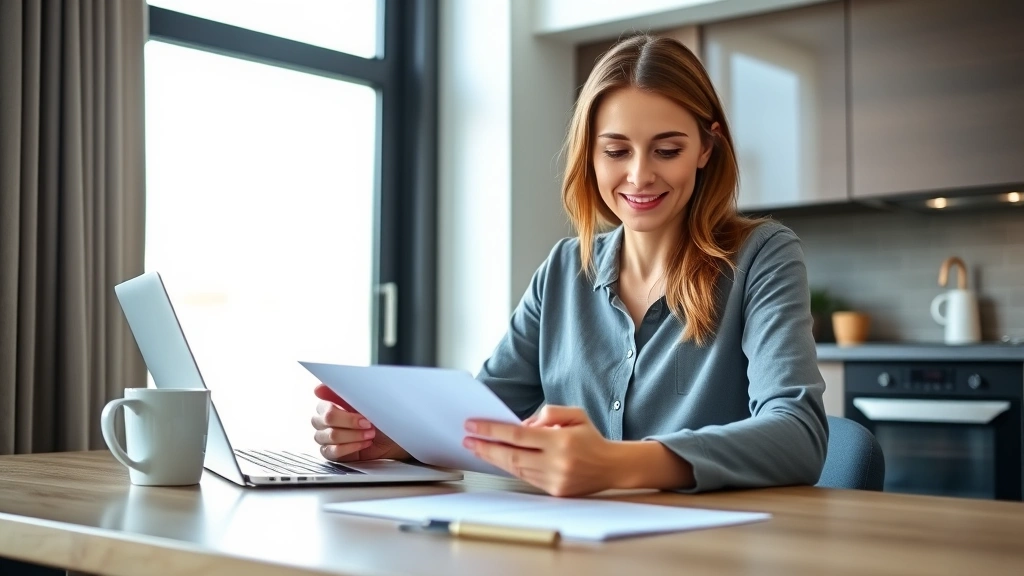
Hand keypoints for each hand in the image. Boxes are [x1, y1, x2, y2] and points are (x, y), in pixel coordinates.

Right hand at [310, 384, 409, 461]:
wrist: (395, 436)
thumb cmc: (380, 416)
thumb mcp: (367, 400)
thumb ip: (344, 392)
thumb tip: (318, 389)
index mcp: (329, 403)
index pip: (325, 406)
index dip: (344, 412)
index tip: (362, 413)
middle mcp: (325, 420)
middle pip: (326, 420)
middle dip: (350, 422)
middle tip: (368, 423)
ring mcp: (327, 437)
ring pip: (329, 436)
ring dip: (353, 435)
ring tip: (369, 434)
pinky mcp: (332, 453)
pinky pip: (332, 452)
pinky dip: (350, 447)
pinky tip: (364, 443)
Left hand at [463, 405, 618, 496]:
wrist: (612, 466)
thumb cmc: (591, 438)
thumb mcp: (575, 414)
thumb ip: (548, 413)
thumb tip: (522, 424)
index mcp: (560, 441)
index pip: (517, 435)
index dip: (492, 430)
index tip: (473, 426)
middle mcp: (557, 463)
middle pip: (511, 456)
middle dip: (486, 447)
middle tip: (468, 440)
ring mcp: (555, 480)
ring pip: (516, 469)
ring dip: (495, 459)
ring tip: (479, 449)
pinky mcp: (555, 492)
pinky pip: (526, 478)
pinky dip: (511, 468)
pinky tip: (500, 459)